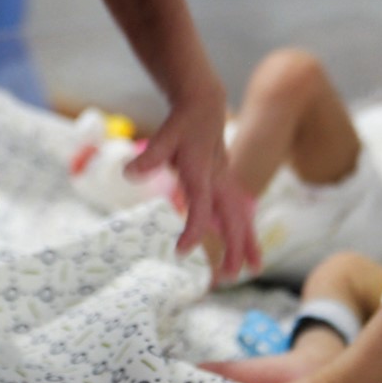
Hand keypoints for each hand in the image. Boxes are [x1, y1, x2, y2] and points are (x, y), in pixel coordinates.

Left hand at [127, 85, 260, 280]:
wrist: (203, 105)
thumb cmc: (181, 123)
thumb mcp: (163, 137)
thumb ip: (149, 157)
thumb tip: (127, 173)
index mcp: (202, 174)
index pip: (201, 208)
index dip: (194, 230)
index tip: (181, 252)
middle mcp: (219, 181)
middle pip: (232, 219)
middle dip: (234, 248)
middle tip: (229, 277)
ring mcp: (227, 183)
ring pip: (243, 217)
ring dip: (248, 243)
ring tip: (254, 270)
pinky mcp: (228, 184)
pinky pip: (241, 212)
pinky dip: (247, 231)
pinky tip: (248, 251)